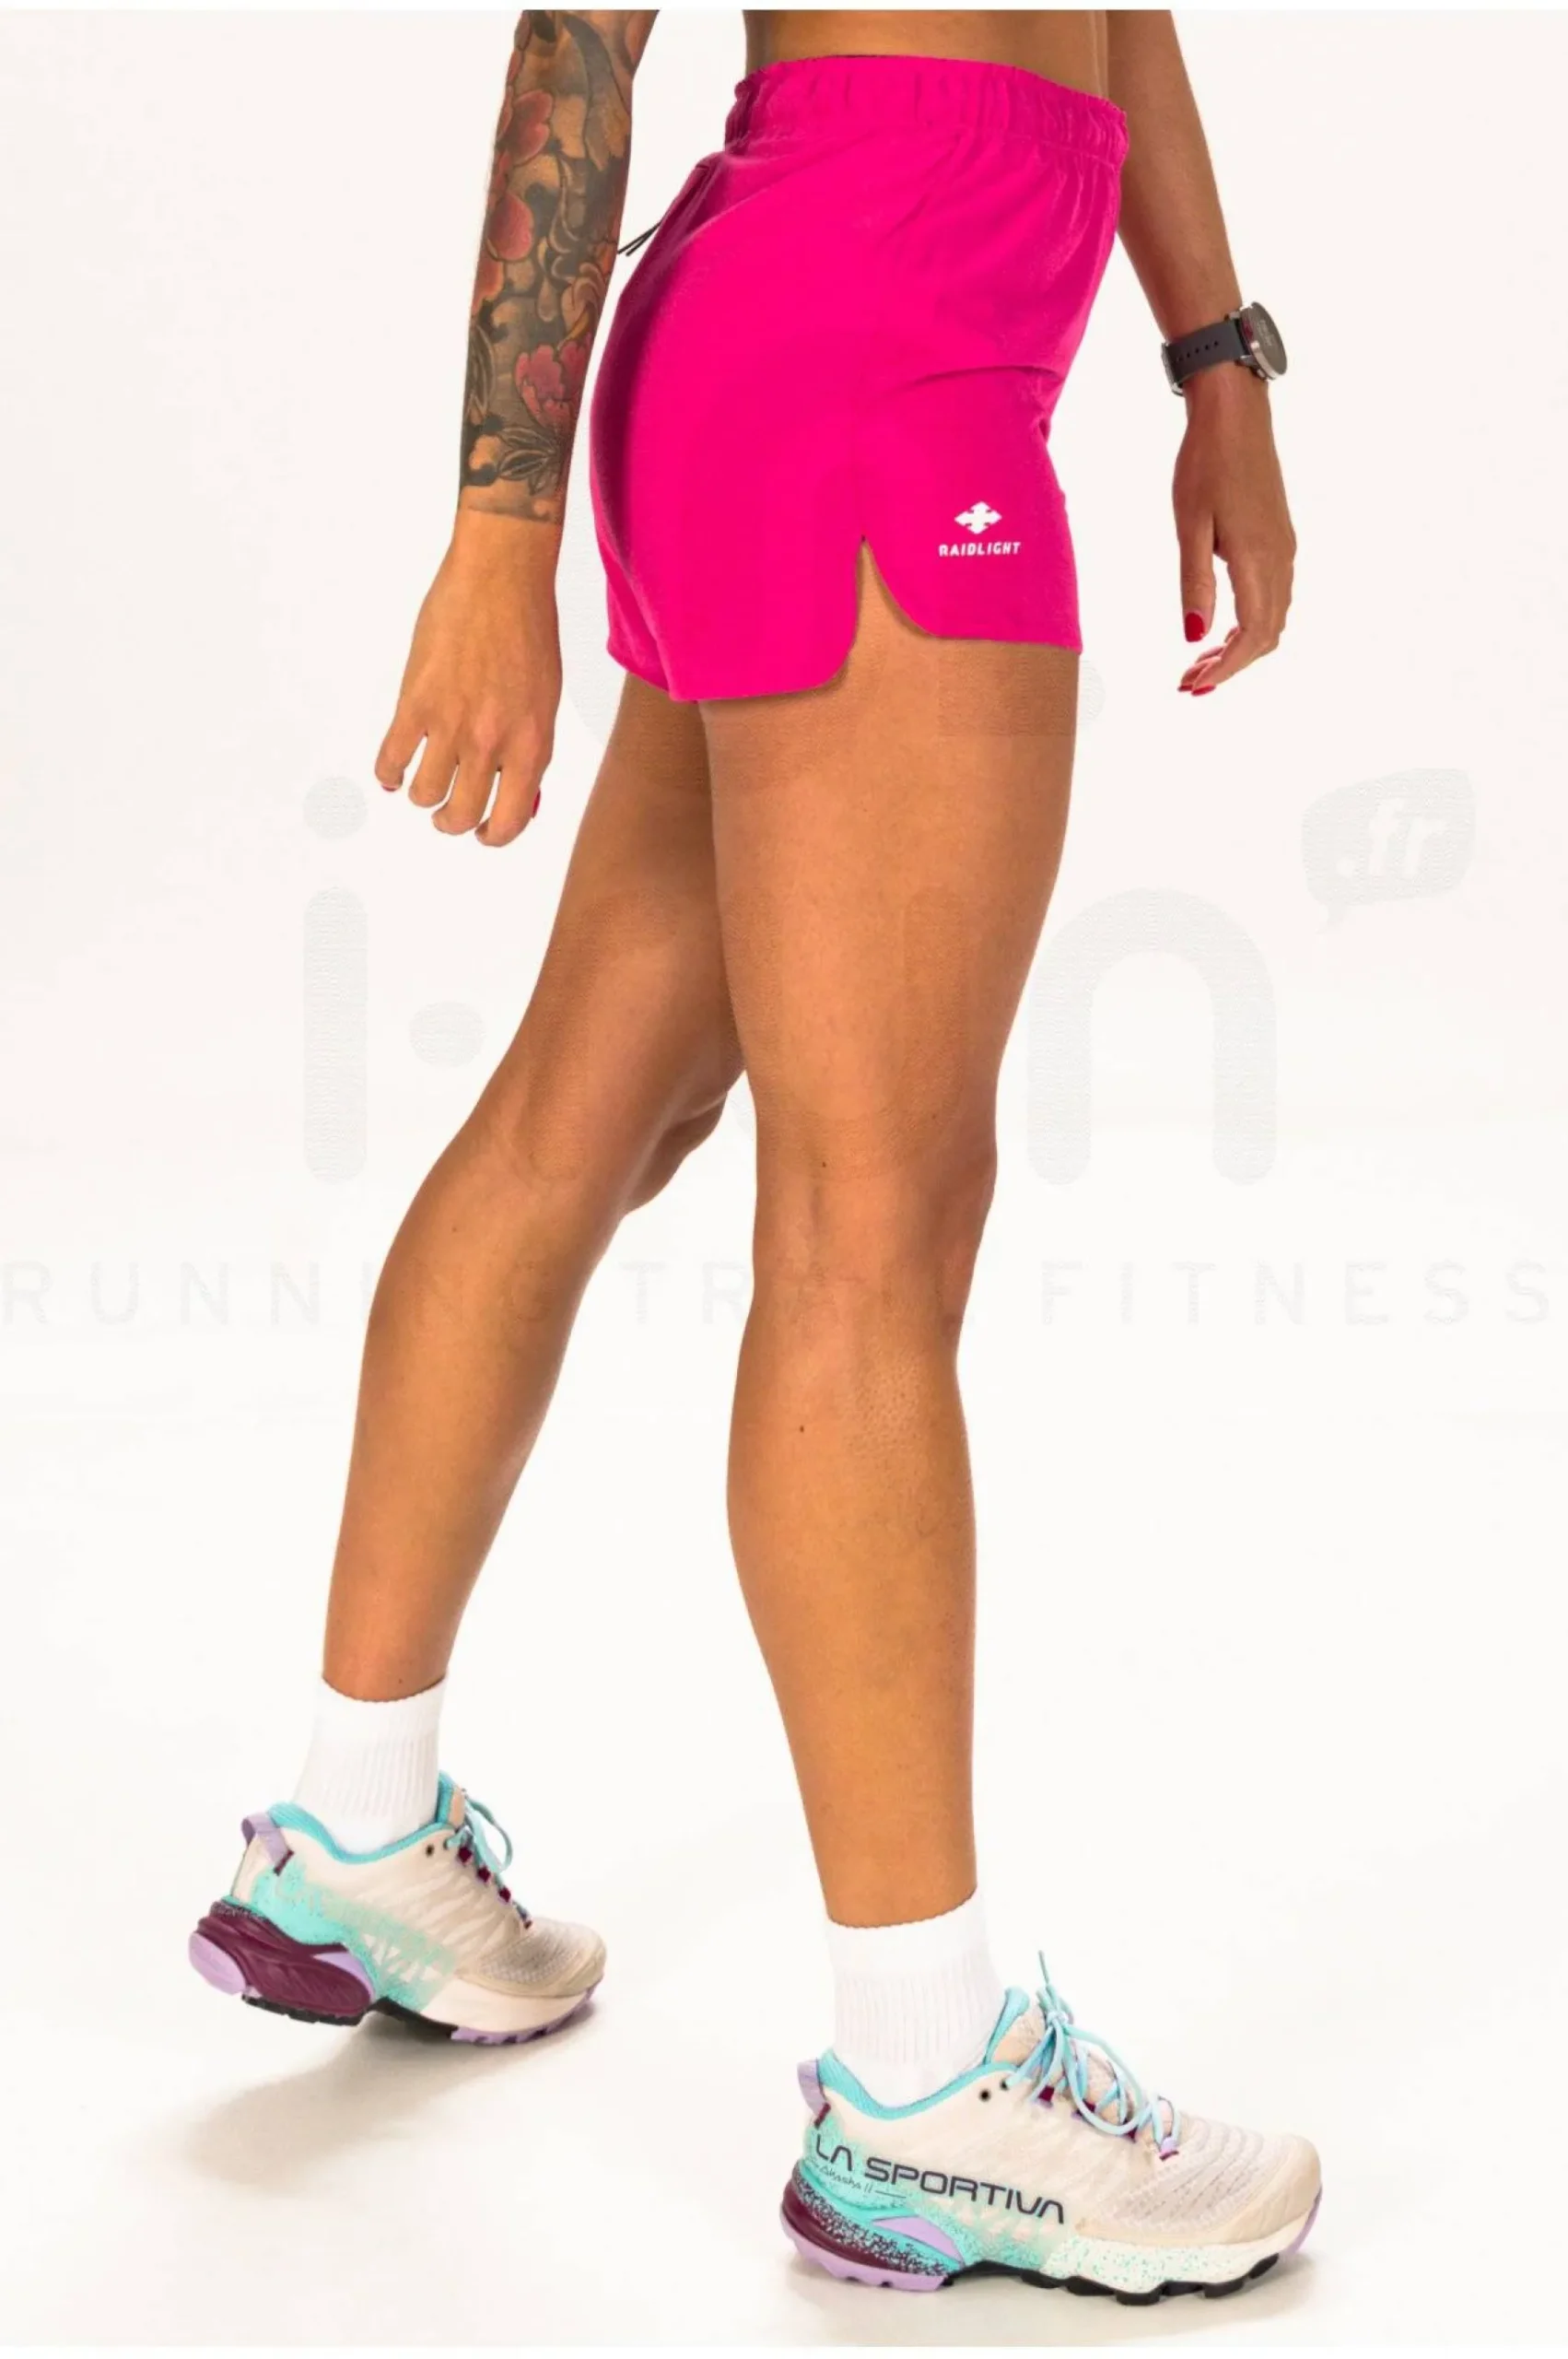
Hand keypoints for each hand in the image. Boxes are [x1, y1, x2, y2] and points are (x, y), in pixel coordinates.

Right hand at [375, 510, 562, 845]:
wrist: (501, 578)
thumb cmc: (529, 634)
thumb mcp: (543, 701)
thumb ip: (528, 750)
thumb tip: (518, 797)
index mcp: (531, 745)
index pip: (509, 822)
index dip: (494, 836)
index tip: (484, 832)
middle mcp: (492, 743)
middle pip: (462, 815)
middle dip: (453, 822)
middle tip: (448, 813)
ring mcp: (451, 724)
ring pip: (425, 794)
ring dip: (422, 798)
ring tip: (423, 786)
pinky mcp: (415, 701)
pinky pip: (391, 759)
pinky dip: (388, 774)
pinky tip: (392, 772)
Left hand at [1173, 367, 1294, 695]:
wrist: (1236, 415)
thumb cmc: (1205, 464)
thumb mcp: (1190, 526)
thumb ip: (1194, 583)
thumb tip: (1193, 637)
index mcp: (1257, 559)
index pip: (1251, 635)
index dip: (1225, 668)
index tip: (1192, 686)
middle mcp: (1280, 560)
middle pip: (1267, 635)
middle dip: (1231, 666)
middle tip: (1189, 681)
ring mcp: (1284, 550)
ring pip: (1273, 618)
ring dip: (1240, 647)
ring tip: (1200, 661)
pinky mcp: (1280, 539)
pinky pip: (1273, 597)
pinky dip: (1250, 623)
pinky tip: (1221, 625)